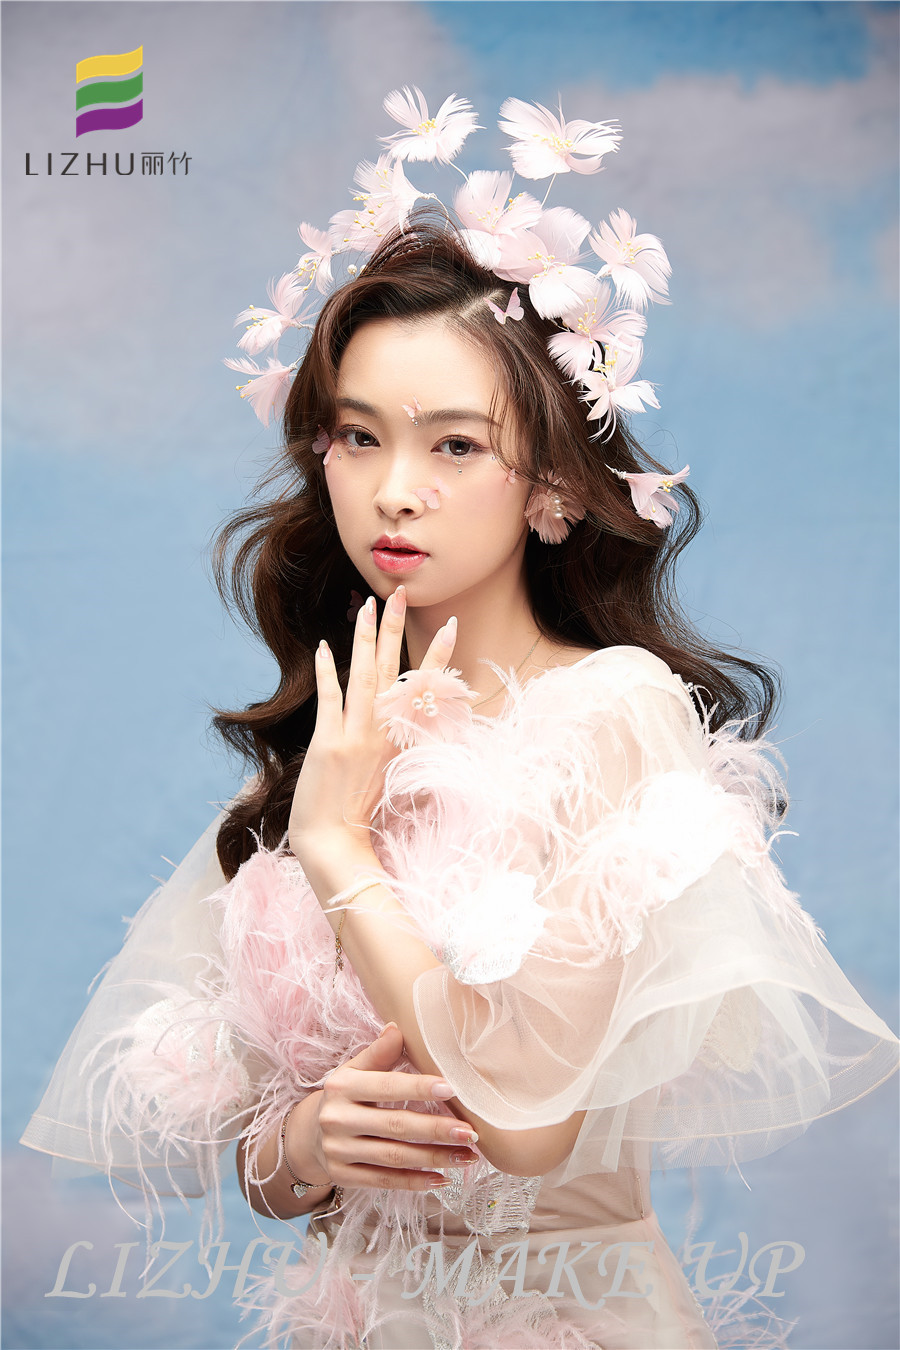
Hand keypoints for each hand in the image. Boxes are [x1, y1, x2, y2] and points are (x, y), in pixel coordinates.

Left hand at [288, 586, 456, 866]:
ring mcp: (356, 737)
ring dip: (366, 637)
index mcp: (402, 741)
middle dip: (395, 628)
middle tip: (399, 594)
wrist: (335, 845)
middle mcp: (384, 734)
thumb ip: (398, 749)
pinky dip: (328, 671)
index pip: (424, 688)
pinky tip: (325, 646)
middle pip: (393, 670)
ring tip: (367, 604)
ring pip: (365, 675)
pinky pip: (330, 698)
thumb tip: (406, 725)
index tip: (450, 625)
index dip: (438, 655)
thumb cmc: (361, 819)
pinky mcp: (329, 743)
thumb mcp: (391, 780)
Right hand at [293, 1024, 478, 1191]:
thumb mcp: (356, 1069)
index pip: (387, 1086)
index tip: (453, 1090)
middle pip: (395, 1125)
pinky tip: (443, 1178)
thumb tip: (398, 1026)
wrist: (310, 1134)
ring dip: (435, 1158)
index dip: (420, 1088)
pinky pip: (385, 1181)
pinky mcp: (343, 1176)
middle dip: (436, 1129)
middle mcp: (337, 1119)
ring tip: (468, 1156)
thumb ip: (379, 1053)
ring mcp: (338, 1151)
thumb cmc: (346, 1095)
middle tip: (470, 1132)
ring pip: (394, 1157)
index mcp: (342, 1086)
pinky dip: (415, 1182)